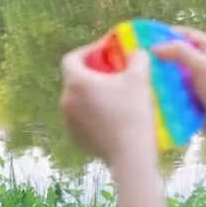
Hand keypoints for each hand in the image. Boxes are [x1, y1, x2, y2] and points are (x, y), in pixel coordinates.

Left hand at [60, 38, 156, 164]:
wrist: (131, 155)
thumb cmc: (134, 112)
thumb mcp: (140, 77)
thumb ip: (137, 57)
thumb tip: (135, 53)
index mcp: (76, 82)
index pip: (72, 58)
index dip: (88, 51)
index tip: (105, 51)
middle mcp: (66, 100)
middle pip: (75, 79)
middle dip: (93, 73)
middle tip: (114, 72)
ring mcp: (68, 121)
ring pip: (78, 99)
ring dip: (93, 93)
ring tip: (115, 95)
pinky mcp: (75, 137)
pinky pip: (82, 117)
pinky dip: (93, 112)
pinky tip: (113, 115)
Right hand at [153, 27, 205, 144]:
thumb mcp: (203, 65)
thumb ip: (179, 52)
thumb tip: (154, 48)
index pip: (189, 35)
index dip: (170, 34)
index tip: (149, 37)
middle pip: (180, 56)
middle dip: (163, 58)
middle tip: (142, 60)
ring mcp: (201, 84)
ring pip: (176, 76)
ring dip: (162, 78)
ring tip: (143, 77)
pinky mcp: (195, 101)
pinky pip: (177, 94)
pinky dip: (166, 94)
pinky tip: (152, 94)